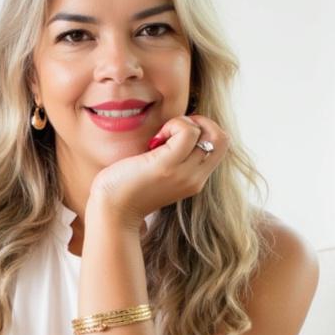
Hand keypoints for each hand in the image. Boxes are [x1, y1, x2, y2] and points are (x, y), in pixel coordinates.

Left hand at [87, 114, 229, 225]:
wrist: (112, 211)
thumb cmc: (127, 189)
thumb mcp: (161, 173)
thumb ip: (175, 158)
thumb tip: (180, 129)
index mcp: (195, 181)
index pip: (220, 147)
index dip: (204, 131)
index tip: (177, 135)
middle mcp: (195, 179)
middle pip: (223, 139)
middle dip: (201, 123)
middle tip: (174, 130)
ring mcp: (183, 173)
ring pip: (208, 133)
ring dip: (185, 123)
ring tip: (162, 136)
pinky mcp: (167, 166)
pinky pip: (188, 132)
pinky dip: (174, 125)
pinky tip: (156, 140)